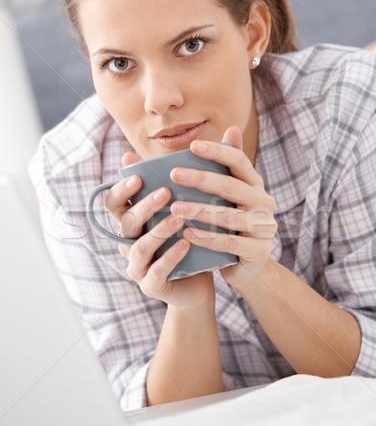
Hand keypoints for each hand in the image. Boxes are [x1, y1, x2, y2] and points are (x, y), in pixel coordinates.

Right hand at [106, 152, 214, 307]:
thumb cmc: (193, 239)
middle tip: (166, 192)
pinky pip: (157, 271)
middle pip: (126, 223)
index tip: (138, 173)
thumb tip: (211, 139)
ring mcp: (138, 267)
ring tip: (178, 217)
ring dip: (157, 230)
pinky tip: (186, 243)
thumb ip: (195, 179)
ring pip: (139, 247)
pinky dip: (170, 256)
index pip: (114, 203)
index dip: (121, 189)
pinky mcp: (151, 286)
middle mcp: (130, 243)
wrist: (200, 281)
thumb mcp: (190, 209)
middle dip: (144, 206)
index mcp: (134, 223)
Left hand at [170, 126, 276, 289]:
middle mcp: (264, 203)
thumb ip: (226, 169)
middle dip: (201, 179)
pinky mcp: (259, 251)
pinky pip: (229, 243)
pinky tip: (187, 234)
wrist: (248, 268)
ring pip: (228, 216)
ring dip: (199, 211)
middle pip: (231, 187)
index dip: (218, 152)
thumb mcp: (229, 200)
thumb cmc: (232, 228)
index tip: (193, 146)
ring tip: (174, 208)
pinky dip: (207, 238)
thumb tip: (231, 127)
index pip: (239, 161)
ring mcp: (264, 228)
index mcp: (256, 185)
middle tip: (174, 174)